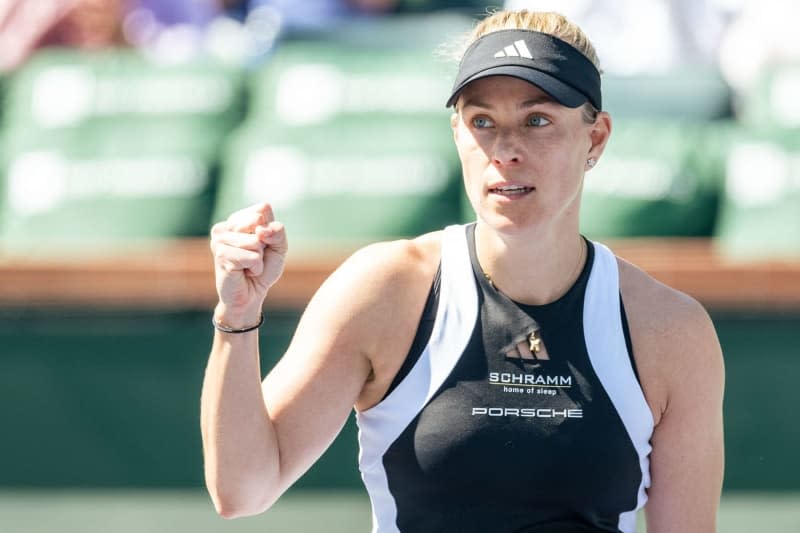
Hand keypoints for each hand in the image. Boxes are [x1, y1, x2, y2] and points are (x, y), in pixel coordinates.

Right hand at [210, 202, 286, 326]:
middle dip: (265, 244)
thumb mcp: (279, 247)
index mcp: (238, 219)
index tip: (263, 244)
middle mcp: (225, 226)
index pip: (263, 209)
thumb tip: (261, 230)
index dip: (270, 229)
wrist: (251, 294)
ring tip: (248, 266)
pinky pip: (253, 257)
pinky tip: (245, 272)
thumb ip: (277, 232)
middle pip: (258, 221)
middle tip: (255, 257)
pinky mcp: (221, 255)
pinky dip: (256, 268)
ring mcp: (220, 239)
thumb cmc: (264, 268)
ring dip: (259, 258)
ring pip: (255, 241)